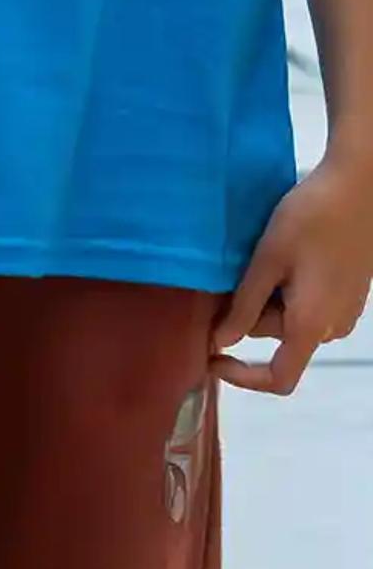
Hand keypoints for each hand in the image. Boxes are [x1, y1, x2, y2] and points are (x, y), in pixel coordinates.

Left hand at [213, 150, 372, 395]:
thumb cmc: (310, 219)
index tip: (210, 356)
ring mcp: (344, 312)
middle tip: (229, 272)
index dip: (242, 377)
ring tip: (257, 259)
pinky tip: (280, 259)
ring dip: (266, 300)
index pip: (280, 378)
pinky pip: (306, 306)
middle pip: (277, 337)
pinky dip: (284, 292)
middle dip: (247, 314)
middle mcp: (332, 327)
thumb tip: (220, 342)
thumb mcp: (267, 260)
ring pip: (289, 320)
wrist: (359, 190)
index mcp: (311, 324)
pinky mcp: (348, 296)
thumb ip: (243, 306)